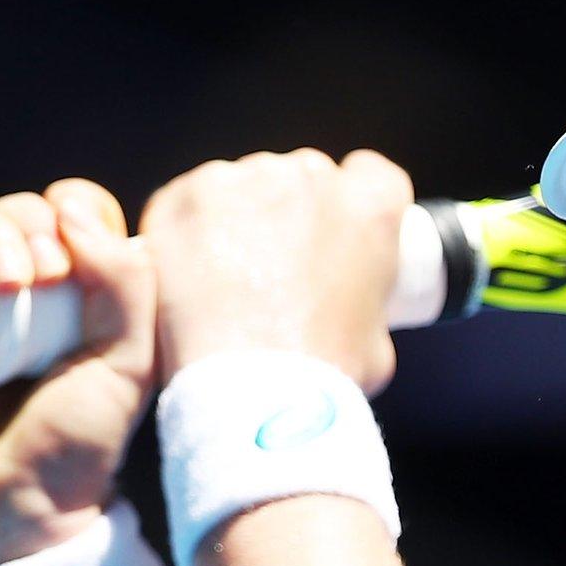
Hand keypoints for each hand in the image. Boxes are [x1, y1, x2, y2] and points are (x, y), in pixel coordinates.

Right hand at [0, 180, 155, 565]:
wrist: (8, 514)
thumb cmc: (77, 447)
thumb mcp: (128, 366)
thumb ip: (126, 285)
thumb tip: (75, 215)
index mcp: (89, 298)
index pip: (81, 215)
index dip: (78, 217)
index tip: (77, 265)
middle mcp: (31, 295)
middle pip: (26, 214)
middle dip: (32, 229)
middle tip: (39, 281)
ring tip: (8, 286)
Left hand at [139, 148, 410, 391]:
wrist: (257, 389)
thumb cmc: (325, 377)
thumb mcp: (378, 344)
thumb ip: (369, 306)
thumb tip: (351, 312)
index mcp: (372, 208)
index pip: (370, 175)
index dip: (352, 201)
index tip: (334, 231)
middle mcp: (313, 178)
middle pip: (303, 178)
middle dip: (291, 213)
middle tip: (273, 267)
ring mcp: (249, 180)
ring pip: (244, 187)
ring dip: (239, 218)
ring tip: (224, 278)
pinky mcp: (191, 195)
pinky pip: (189, 201)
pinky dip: (186, 230)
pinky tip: (186, 272)